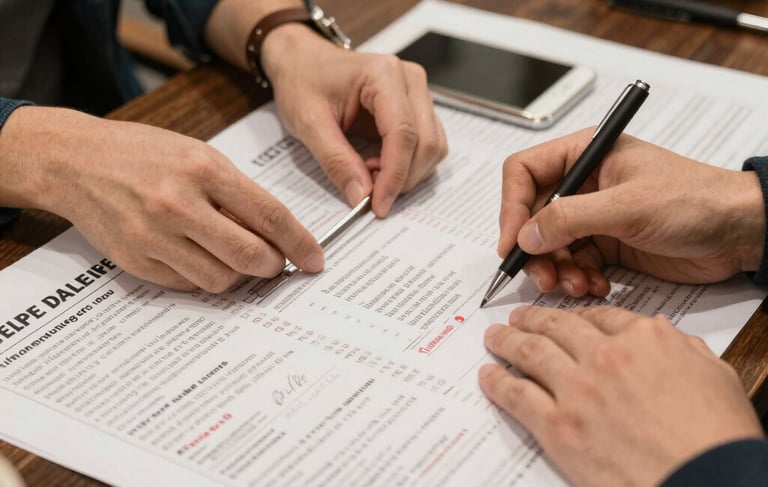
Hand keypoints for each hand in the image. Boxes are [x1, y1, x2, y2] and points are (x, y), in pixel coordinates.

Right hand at [0, 107, 322, 291]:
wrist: (75, 161)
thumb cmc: (144, 154)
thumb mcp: (198, 155)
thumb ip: (238, 193)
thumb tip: (277, 233)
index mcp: (203, 169)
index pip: (269, 216)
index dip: (300, 242)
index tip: (315, 259)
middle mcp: (178, 205)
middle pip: (250, 256)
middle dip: (274, 266)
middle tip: (278, 263)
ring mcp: (154, 237)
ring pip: (221, 279)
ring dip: (240, 276)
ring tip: (236, 258)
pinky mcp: (136, 261)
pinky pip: (188, 285)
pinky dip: (205, 277)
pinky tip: (202, 258)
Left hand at [262, 25, 447, 216]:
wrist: (302, 61)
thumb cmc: (303, 81)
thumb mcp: (308, 123)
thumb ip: (336, 160)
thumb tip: (361, 196)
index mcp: (383, 75)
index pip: (403, 133)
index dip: (395, 175)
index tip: (379, 205)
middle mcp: (410, 80)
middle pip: (426, 142)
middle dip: (402, 178)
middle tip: (370, 195)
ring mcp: (418, 93)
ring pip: (433, 146)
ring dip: (408, 173)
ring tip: (369, 173)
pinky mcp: (417, 107)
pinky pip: (427, 144)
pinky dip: (408, 165)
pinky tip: (379, 165)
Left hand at [479, 305, 763, 486]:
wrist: (707, 481)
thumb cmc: (718, 437)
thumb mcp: (713, 375)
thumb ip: (681, 349)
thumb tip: (664, 336)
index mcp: (645, 339)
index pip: (600, 316)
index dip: (576, 316)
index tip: (564, 317)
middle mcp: (606, 357)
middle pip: (557, 327)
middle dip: (532, 319)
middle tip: (517, 318)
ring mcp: (578, 390)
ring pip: (530, 353)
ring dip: (507, 342)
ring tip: (495, 337)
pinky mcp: (558, 426)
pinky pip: (518, 396)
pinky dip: (498, 383)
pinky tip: (488, 376)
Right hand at [499, 129, 764, 296]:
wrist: (740, 232)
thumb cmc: (696, 200)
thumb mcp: (628, 206)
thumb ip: (571, 218)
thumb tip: (526, 235)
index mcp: (586, 155)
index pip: (525, 172)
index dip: (512, 207)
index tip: (512, 243)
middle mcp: (584, 184)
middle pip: (532, 215)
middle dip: (535, 249)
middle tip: (543, 275)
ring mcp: (594, 216)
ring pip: (550, 245)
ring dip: (556, 269)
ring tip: (576, 285)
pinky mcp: (606, 244)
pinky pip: (573, 263)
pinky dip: (577, 279)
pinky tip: (597, 286)